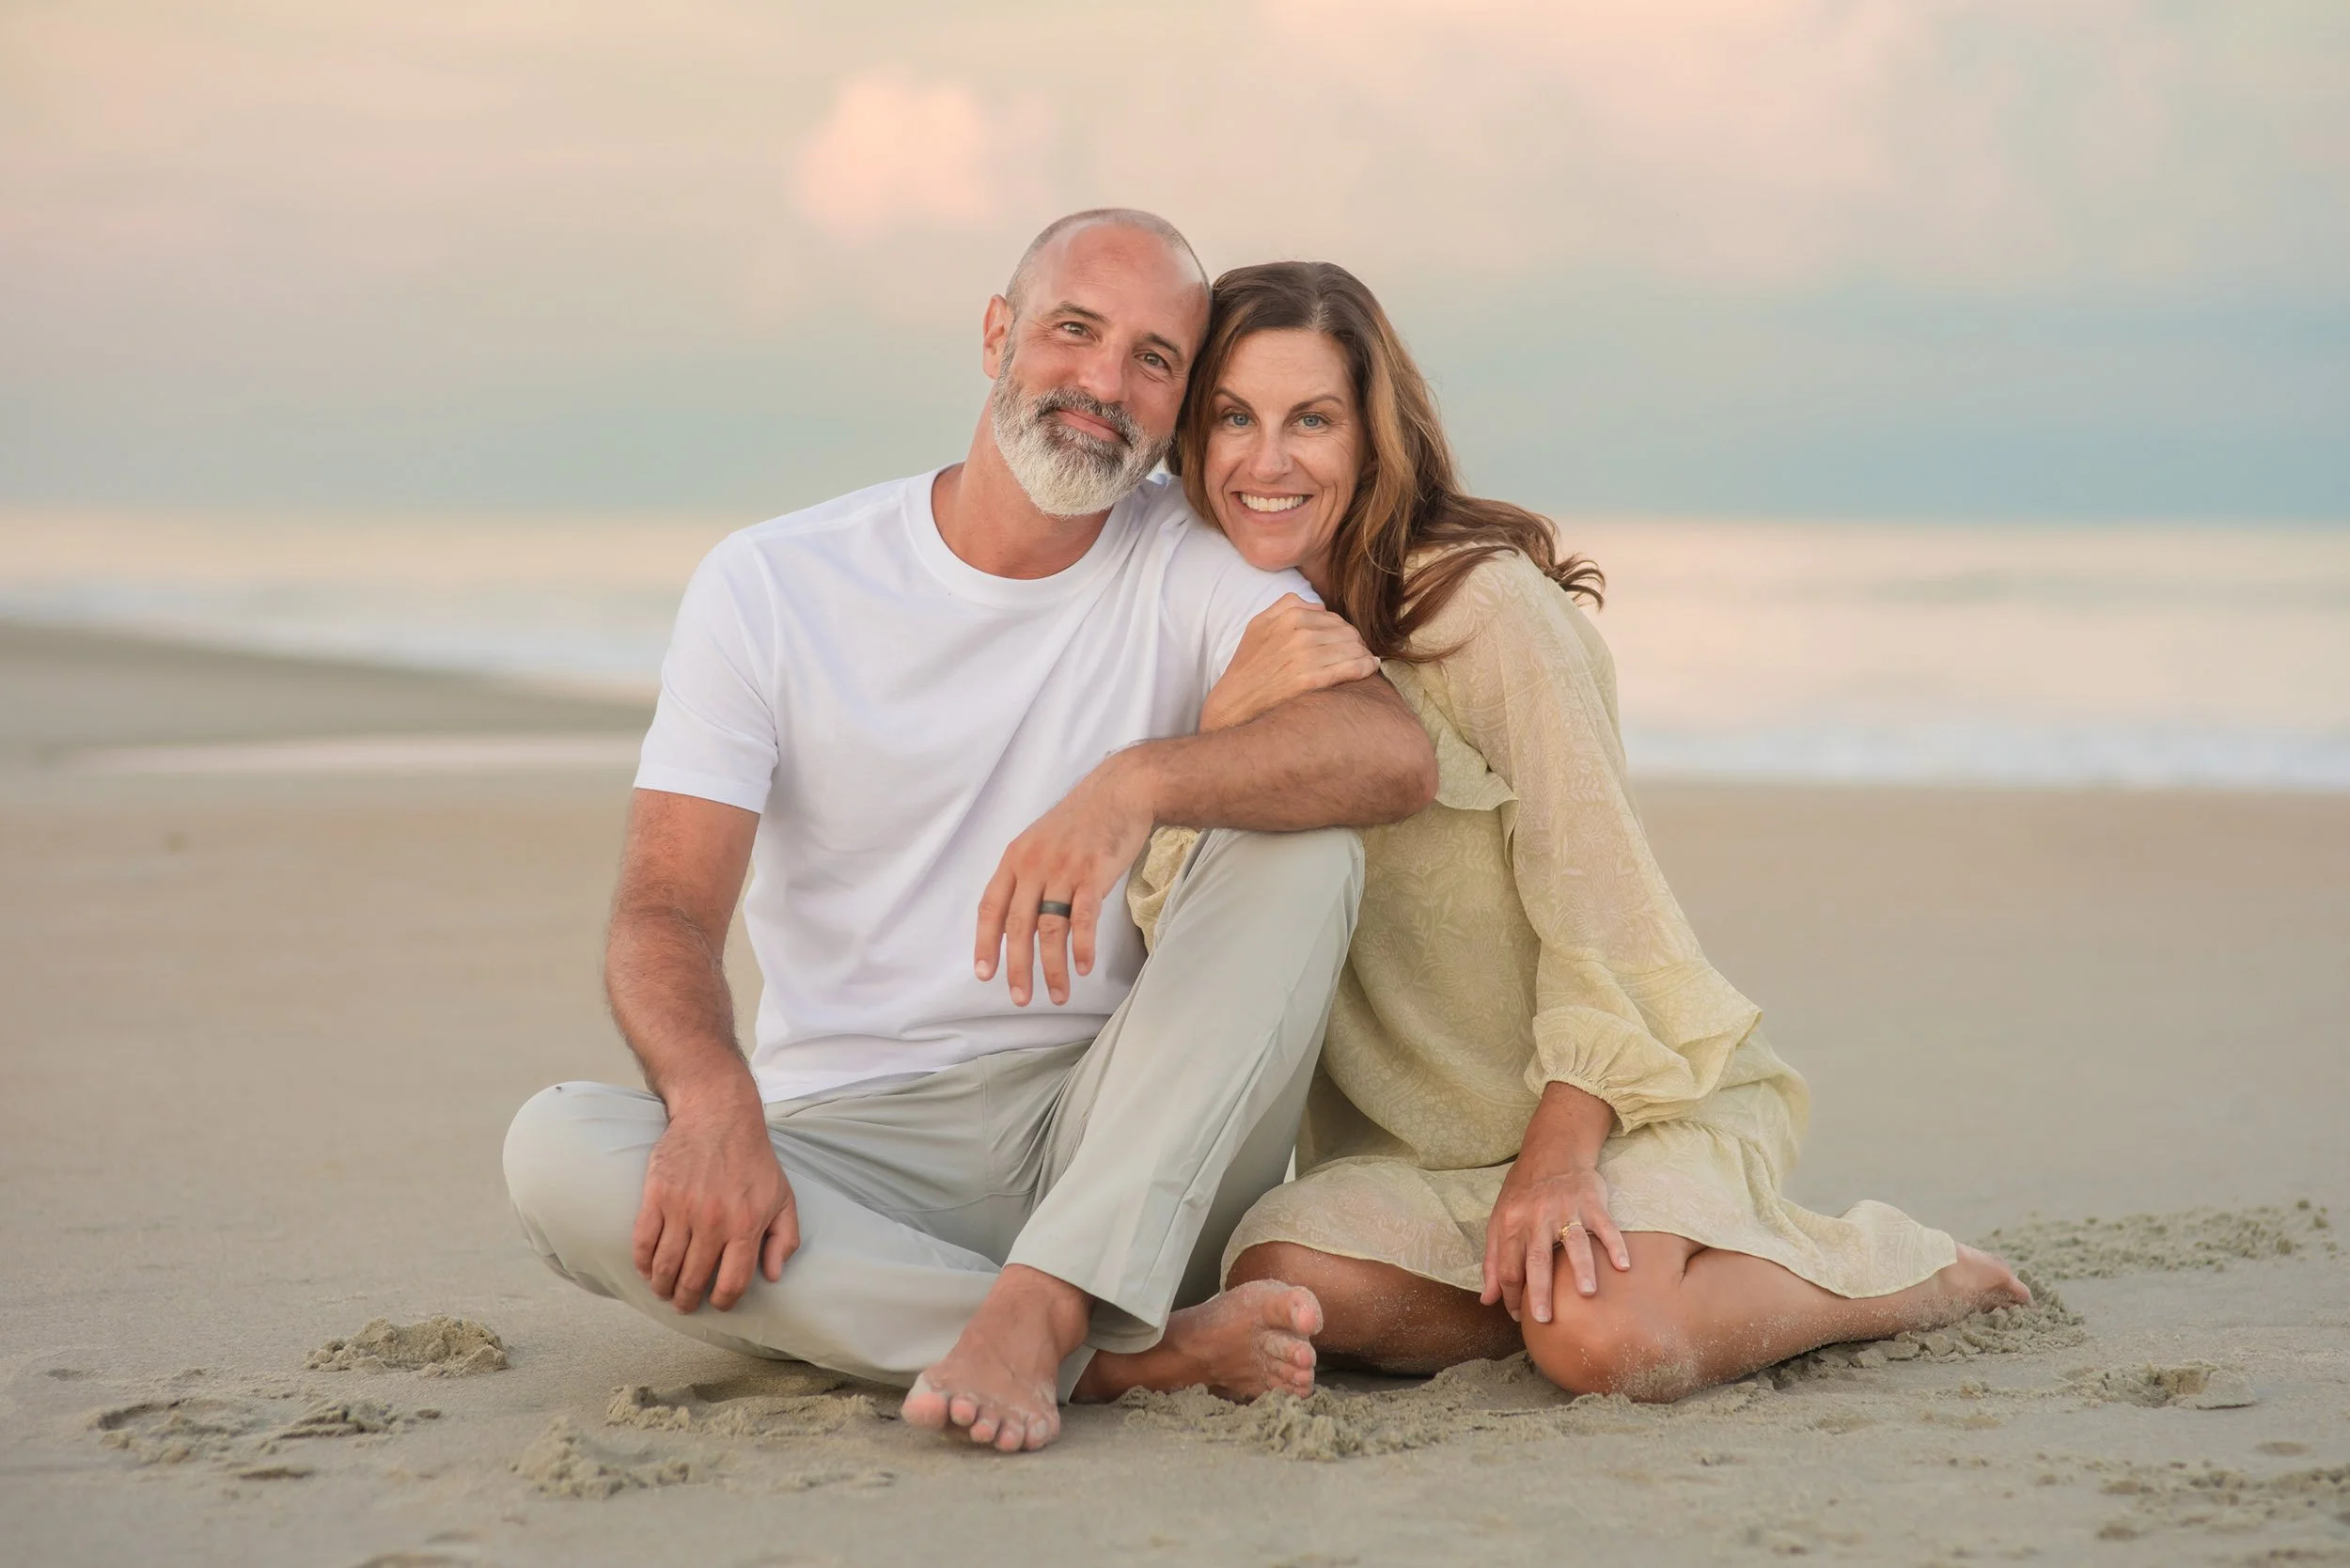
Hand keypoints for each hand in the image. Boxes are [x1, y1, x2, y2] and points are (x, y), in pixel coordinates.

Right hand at [632, 1091, 798, 1313]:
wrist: (719, 1115)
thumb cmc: (754, 1159)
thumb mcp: (783, 1197)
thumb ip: (784, 1238)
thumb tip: (774, 1276)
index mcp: (746, 1225)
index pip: (732, 1282)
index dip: (723, 1301)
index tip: (717, 1303)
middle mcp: (714, 1221)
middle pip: (693, 1279)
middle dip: (687, 1300)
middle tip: (683, 1303)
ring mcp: (683, 1208)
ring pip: (665, 1266)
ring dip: (662, 1286)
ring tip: (663, 1290)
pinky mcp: (657, 1195)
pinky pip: (643, 1241)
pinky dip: (642, 1263)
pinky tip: (646, 1269)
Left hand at [974, 755, 1154, 1006]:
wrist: (1121, 791)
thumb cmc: (1083, 820)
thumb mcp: (1041, 840)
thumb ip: (1028, 874)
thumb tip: (1018, 917)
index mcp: (1015, 858)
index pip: (990, 907)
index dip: (985, 943)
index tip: (984, 973)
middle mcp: (1034, 865)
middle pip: (1017, 926)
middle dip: (1017, 967)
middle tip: (1019, 998)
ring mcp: (1063, 870)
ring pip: (1049, 929)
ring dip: (1052, 967)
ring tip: (1058, 994)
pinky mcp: (1093, 875)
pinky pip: (1082, 920)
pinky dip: (1082, 948)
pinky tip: (1083, 968)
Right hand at [1200, 594, 1378, 731]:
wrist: (1234, 701)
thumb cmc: (1248, 666)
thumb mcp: (1258, 625)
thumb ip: (1286, 606)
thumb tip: (1318, 606)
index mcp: (1289, 616)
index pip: (1333, 618)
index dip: (1344, 630)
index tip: (1347, 642)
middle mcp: (1298, 633)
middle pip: (1346, 632)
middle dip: (1356, 642)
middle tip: (1359, 654)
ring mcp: (1305, 656)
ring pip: (1352, 648)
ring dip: (1364, 654)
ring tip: (1366, 662)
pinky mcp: (1310, 679)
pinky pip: (1350, 667)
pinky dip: (1365, 666)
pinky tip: (1370, 667)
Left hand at [1480, 1162, 1630, 1325]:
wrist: (1552, 1150)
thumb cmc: (1523, 1192)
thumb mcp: (1499, 1220)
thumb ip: (1493, 1260)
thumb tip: (1487, 1300)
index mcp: (1511, 1224)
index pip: (1508, 1267)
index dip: (1510, 1295)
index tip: (1520, 1317)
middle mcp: (1536, 1217)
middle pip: (1537, 1258)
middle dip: (1540, 1289)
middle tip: (1544, 1318)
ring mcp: (1565, 1208)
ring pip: (1573, 1241)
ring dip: (1581, 1267)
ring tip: (1587, 1293)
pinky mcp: (1590, 1201)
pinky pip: (1604, 1225)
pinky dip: (1615, 1244)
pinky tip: (1623, 1266)